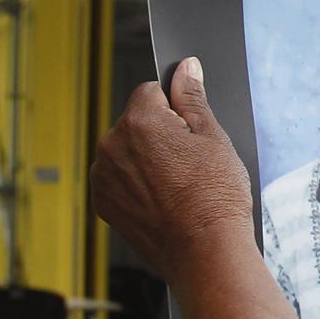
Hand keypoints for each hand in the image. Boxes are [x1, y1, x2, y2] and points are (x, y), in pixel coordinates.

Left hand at [90, 58, 252, 288]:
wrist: (205, 251)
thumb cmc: (216, 198)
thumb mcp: (214, 139)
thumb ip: (192, 98)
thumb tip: (186, 67)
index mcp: (140, 121)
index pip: (151, 92)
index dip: (175, 110)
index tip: (191, 134)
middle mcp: (112, 144)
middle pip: (136, 123)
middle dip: (159, 136)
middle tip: (190, 165)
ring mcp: (104, 176)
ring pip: (126, 153)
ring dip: (145, 161)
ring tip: (178, 188)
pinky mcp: (103, 202)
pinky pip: (119, 180)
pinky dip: (136, 187)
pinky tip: (163, 202)